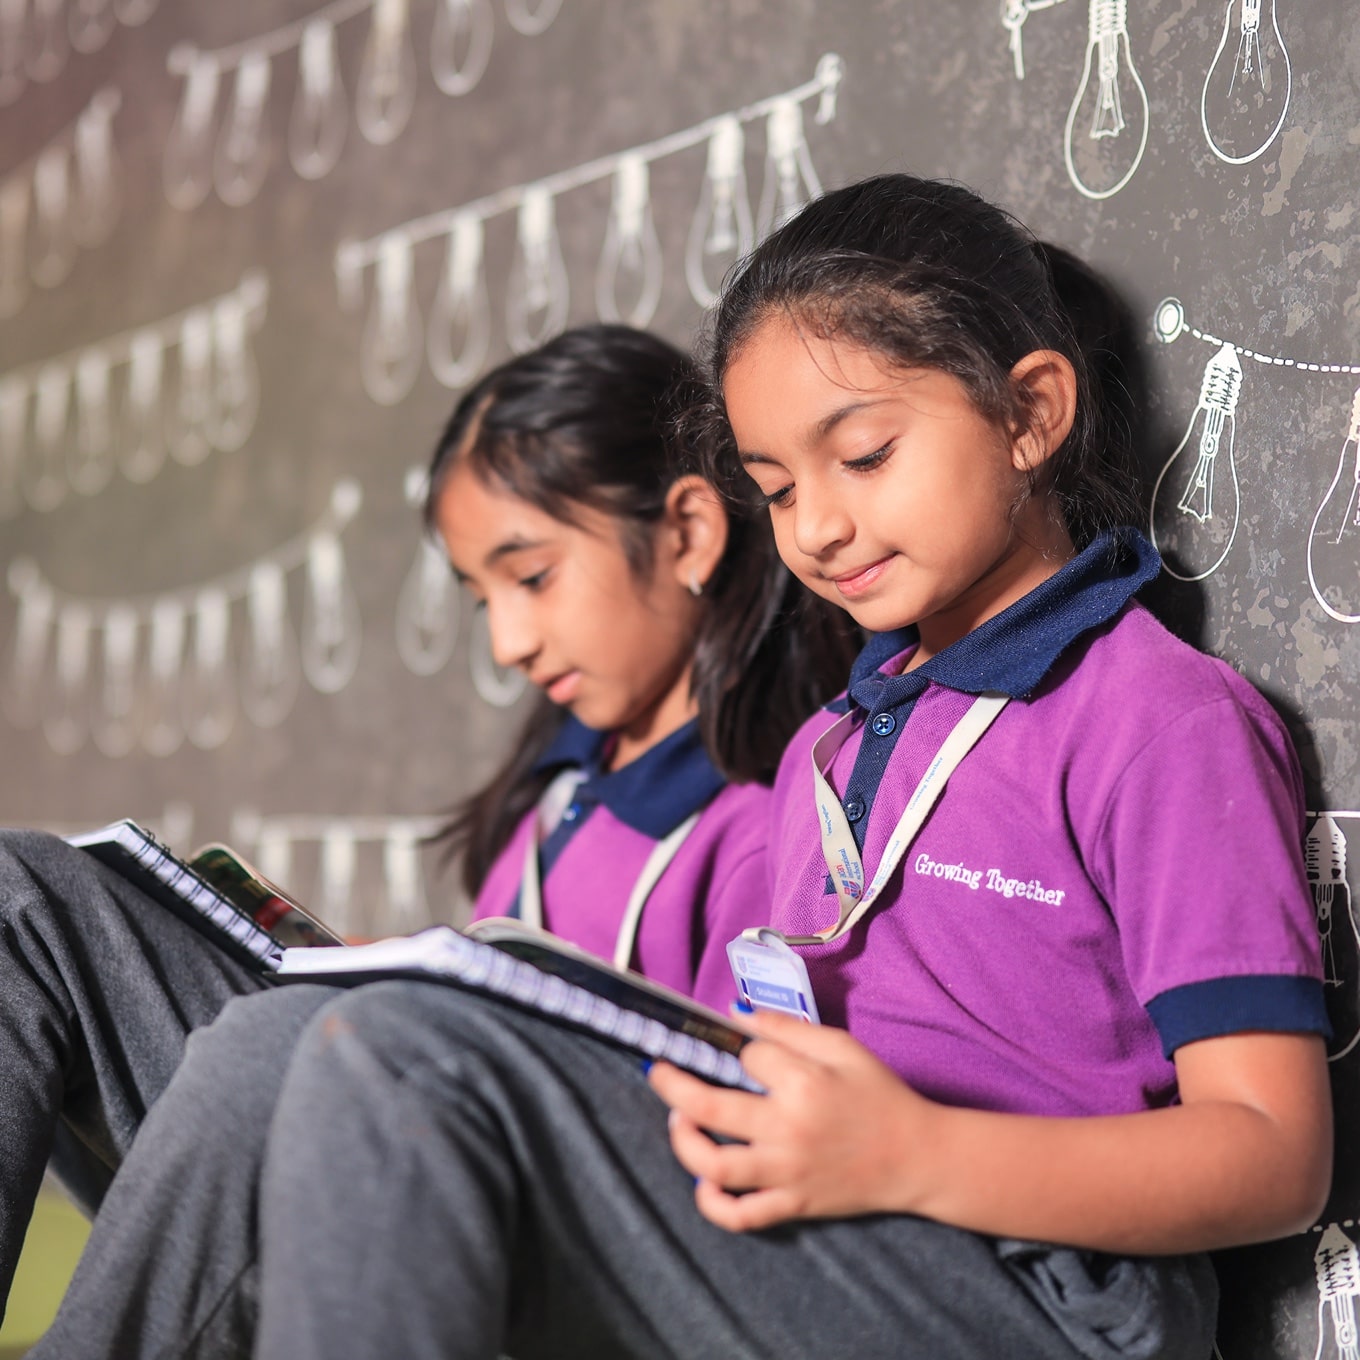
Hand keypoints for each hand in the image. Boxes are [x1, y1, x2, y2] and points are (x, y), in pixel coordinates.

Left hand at [647, 1010, 937, 1230]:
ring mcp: (787, 1172)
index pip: (748, 1057)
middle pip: (710, 1107)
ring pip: (714, 1165)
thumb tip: (735, 1012)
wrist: (917, 1158)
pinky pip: (741, 1215)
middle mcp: (789, 1129)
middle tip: (658, 1072)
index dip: (740, 1047)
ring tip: (679, 1120)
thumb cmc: (880, 1096)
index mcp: (805, 1084)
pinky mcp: (792, 1204)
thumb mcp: (842, 1046)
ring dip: (684, 1142)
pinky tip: (703, 1182)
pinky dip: (712, 1204)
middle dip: (673, 1085)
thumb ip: (787, 1028)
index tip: (744, 1049)